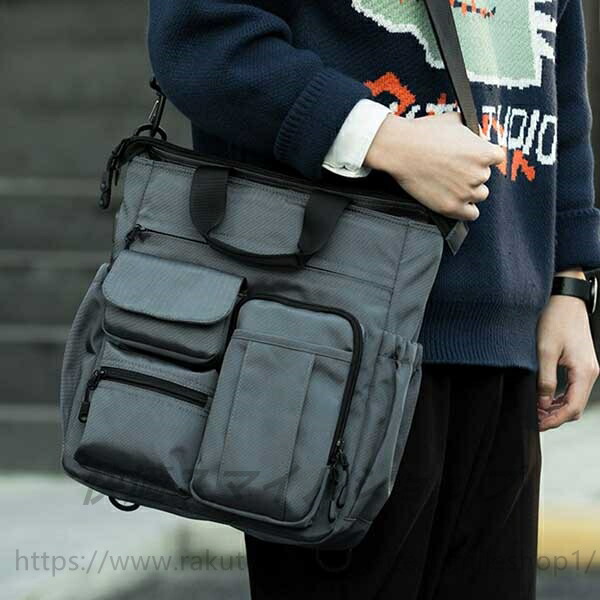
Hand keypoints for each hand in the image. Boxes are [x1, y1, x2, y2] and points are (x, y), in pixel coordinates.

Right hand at [364, 111, 504, 220]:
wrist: (401, 149)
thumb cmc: (425, 133)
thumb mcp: (454, 120)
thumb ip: (470, 129)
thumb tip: (474, 131)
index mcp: (485, 152)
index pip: (497, 159)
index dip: (484, 158)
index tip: (472, 158)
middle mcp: (479, 174)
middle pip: (485, 178)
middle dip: (472, 174)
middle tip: (454, 170)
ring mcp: (466, 192)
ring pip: (479, 195)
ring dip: (469, 192)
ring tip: (452, 184)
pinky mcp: (452, 207)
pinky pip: (471, 214)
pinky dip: (466, 210)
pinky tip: (457, 202)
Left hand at [536, 270, 598, 430]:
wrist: (564, 297)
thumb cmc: (554, 319)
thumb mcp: (544, 351)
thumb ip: (544, 380)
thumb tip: (541, 403)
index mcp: (584, 372)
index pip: (572, 408)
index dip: (554, 420)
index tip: (536, 424)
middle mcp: (590, 372)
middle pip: (575, 407)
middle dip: (555, 417)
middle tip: (533, 420)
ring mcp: (587, 368)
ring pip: (574, 398)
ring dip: (556, 408)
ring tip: (535, 410)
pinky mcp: (581, 363)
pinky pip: (572, 388)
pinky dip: (558, 397)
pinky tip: (543, 397)